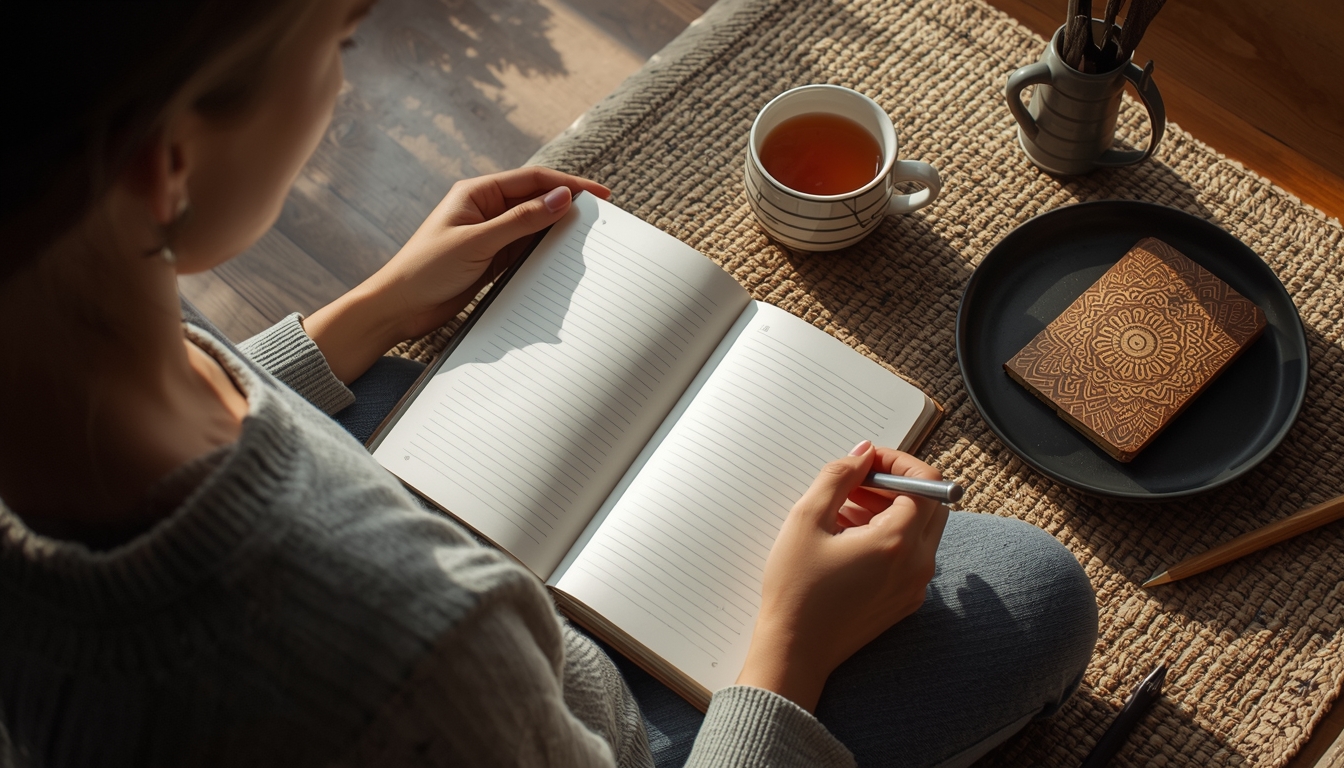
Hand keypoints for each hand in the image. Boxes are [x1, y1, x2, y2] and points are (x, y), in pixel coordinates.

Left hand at [304, 167, 609, 382]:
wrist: (398, 307)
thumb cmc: (425, 270)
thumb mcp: (478, 242)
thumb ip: (521, 220)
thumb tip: (561, 197)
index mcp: (477, 193)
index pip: (532, 180)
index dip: (569, 183)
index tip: (599, 194)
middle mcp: (485, 210)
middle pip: (536, 200)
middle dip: (567, 206)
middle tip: (601, 217)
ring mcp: (489, 235)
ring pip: (533, 226)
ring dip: (557, 230)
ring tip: (587, 238)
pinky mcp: (490, 259)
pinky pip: (525, 250)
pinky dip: (543, 252)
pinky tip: (561, 257)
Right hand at [735, 441, 948, 711]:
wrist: (795, 651)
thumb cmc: (795, 590)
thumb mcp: (806, 519)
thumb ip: (838, 476)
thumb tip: (864, 453)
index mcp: (896, 542)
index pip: (925, 481)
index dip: (896, 462)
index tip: (866, 463)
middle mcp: (916, 565)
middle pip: (931, 503)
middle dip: (896, 485)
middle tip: (856, 486)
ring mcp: (915, 586)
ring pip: (921, 529)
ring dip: (891, 510)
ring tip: (844, 512)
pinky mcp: (905, 600)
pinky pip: (911, 555)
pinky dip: (889, 537)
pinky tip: (849, 541)